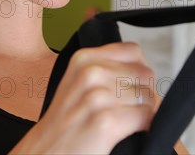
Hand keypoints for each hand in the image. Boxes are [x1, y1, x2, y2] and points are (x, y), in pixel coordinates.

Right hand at [10, 42, 155, 153]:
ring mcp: (97, 96)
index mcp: (83, 58)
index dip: (138, 69)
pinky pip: (146, 116)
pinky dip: (145, 126)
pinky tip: (128, 131)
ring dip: (144, 111)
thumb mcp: (78, 82)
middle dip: (144, 92)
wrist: (46, 151)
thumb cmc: (67, 121)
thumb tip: (145, 67)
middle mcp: (90, 72)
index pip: (133, 51)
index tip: (130, 85)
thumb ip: (105, 67)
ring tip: (124, 121)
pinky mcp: (106, 121)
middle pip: (144, 74)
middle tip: (128, 108)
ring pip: (148, 96)